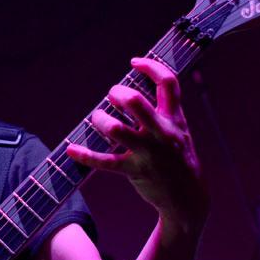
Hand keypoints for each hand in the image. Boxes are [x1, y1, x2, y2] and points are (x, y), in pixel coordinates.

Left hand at [66, 57, 207, 231]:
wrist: (188, 197)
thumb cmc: (178, 158)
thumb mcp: (179, 131)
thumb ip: (163, 111)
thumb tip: (133, 92)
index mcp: (174, 118)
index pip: (168, 83)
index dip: (151, 67)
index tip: (134, 62)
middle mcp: (161, 132)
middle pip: (136, 102)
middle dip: (118, 93)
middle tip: (113, 96)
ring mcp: (148, 152)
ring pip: (116, 129)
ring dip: (100, 120)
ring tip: (98, 119)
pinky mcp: (135, 170)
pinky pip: (105, 162)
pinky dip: (85, 155)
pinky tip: (71, 149)